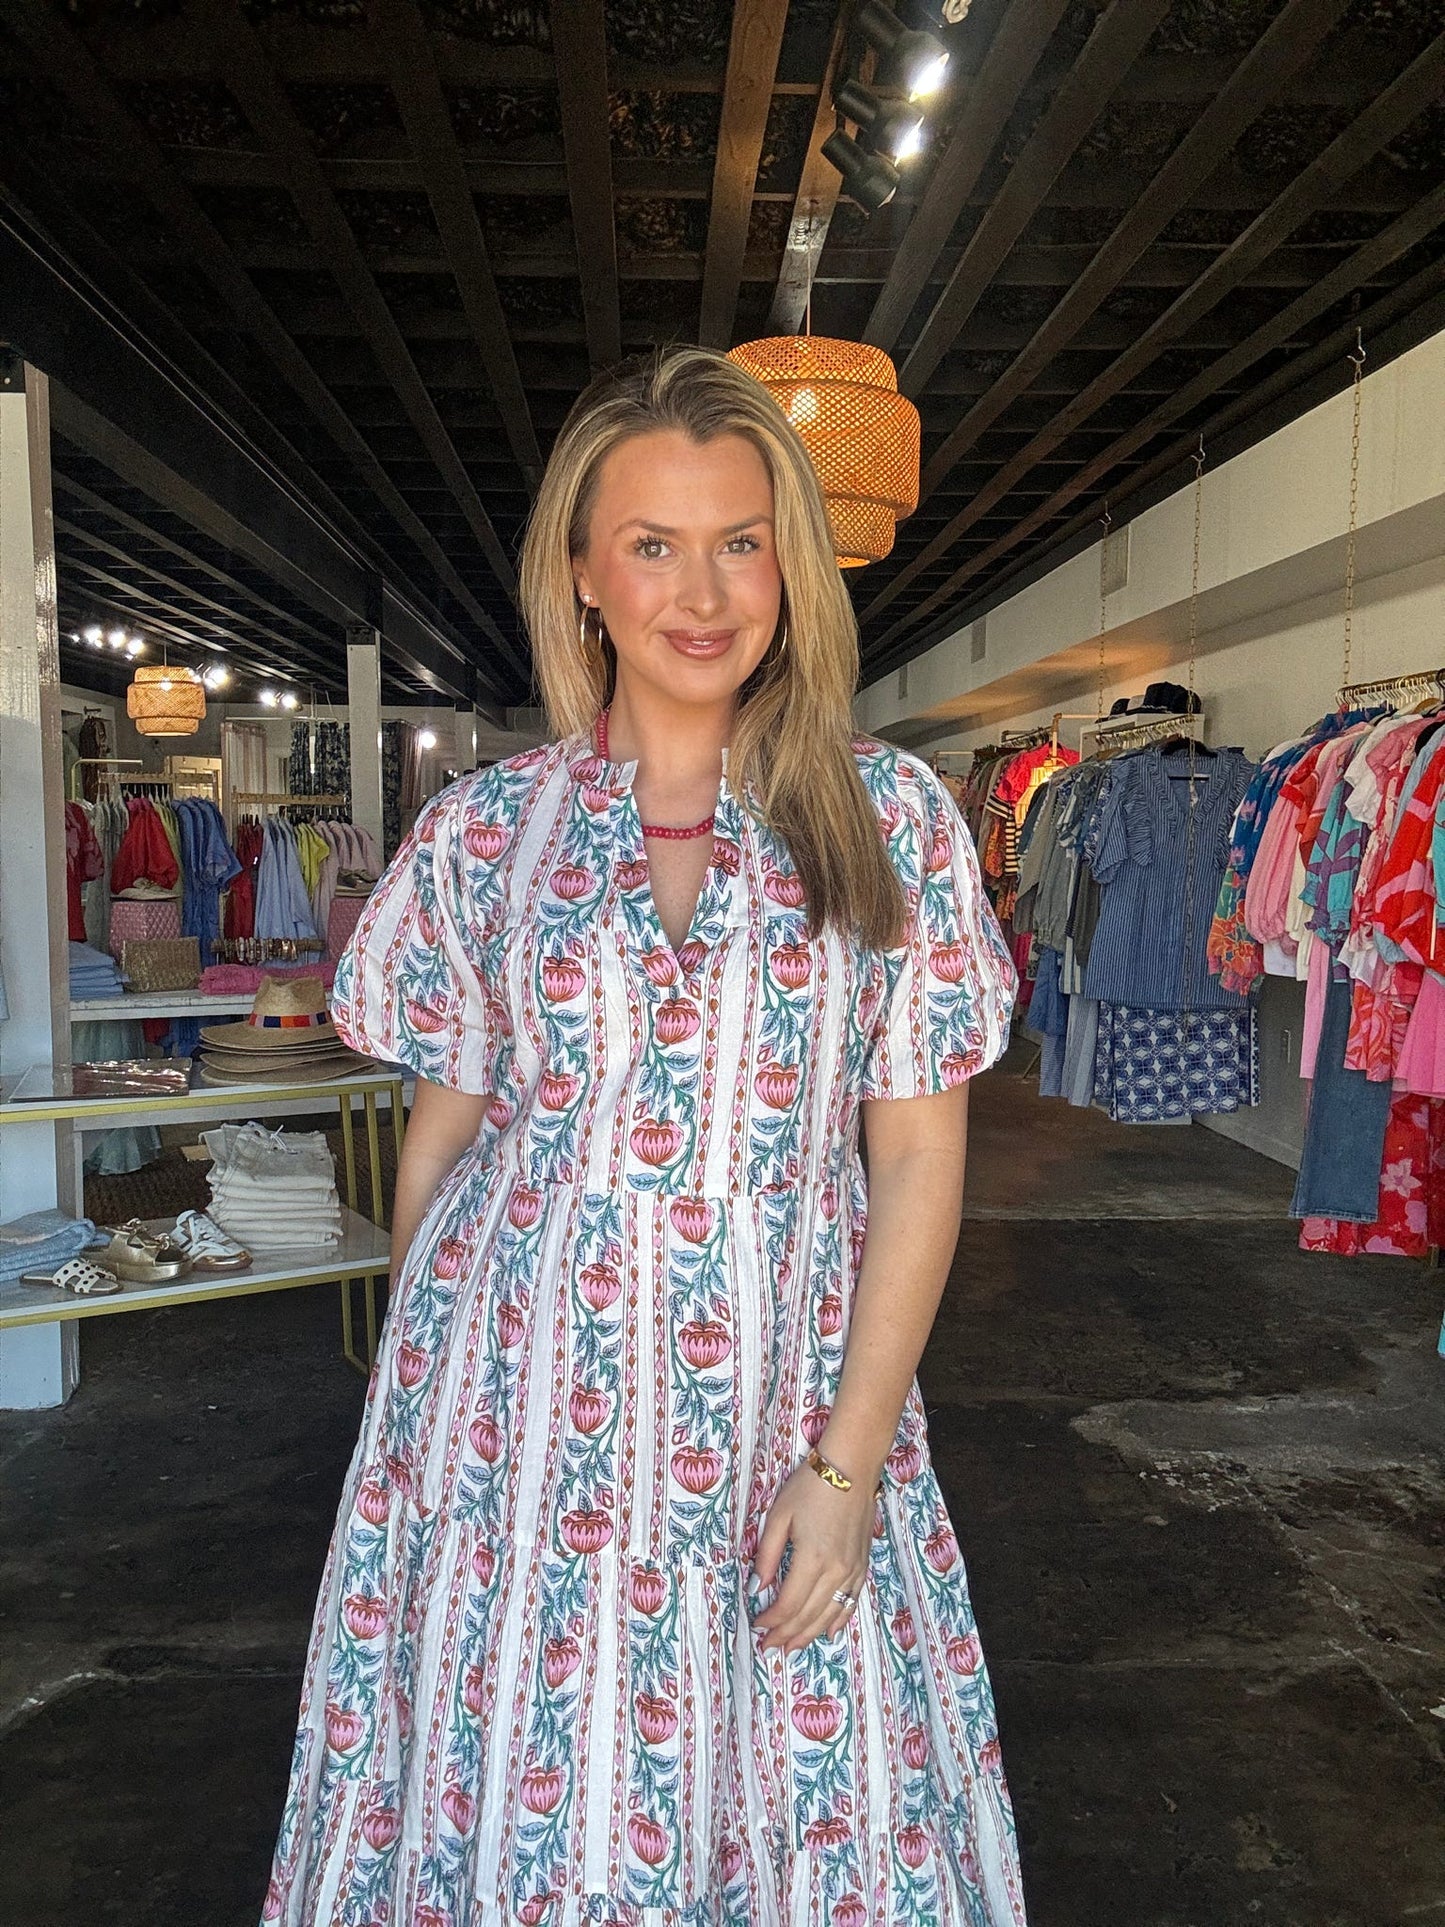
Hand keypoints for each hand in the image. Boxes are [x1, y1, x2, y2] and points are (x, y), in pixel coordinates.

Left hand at [749, 1459, 876, 1654]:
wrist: (852, 1468)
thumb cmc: (811, 1486)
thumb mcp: (779, 1515)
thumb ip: (767, 1555)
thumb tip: (757, 1588)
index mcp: (812, 1559)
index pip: (788, 1604)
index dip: (771, 1620)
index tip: (756, 1625)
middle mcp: (836, 1571)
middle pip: (808, 1616)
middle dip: (786, 1635)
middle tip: (769, 1648)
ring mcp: (853, 1571)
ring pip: (830, 1615)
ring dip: (809, 1635)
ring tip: (792, 1648)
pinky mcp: (863, 1566)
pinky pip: (851, 1603)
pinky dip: (838, 1621)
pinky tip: (828, 1633)